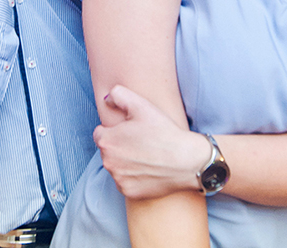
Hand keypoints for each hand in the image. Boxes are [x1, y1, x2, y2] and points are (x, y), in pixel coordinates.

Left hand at [95, 85, 205, 199]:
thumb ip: (117, 95)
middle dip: (118, 146)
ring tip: (145, 155)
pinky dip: (133, 177)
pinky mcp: (128, 192)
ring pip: (116, 167)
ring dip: (124, 162)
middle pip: (107, 151)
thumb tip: (106, 100)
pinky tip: (147, 169)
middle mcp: (108, 162)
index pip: (100, 133)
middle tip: (140, 142)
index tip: (130, 131)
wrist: (186, 161)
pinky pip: (125, 182)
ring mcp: (118, 179)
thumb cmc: (163, 132)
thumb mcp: (141, 104)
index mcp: (107, 141)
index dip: (115, 130)